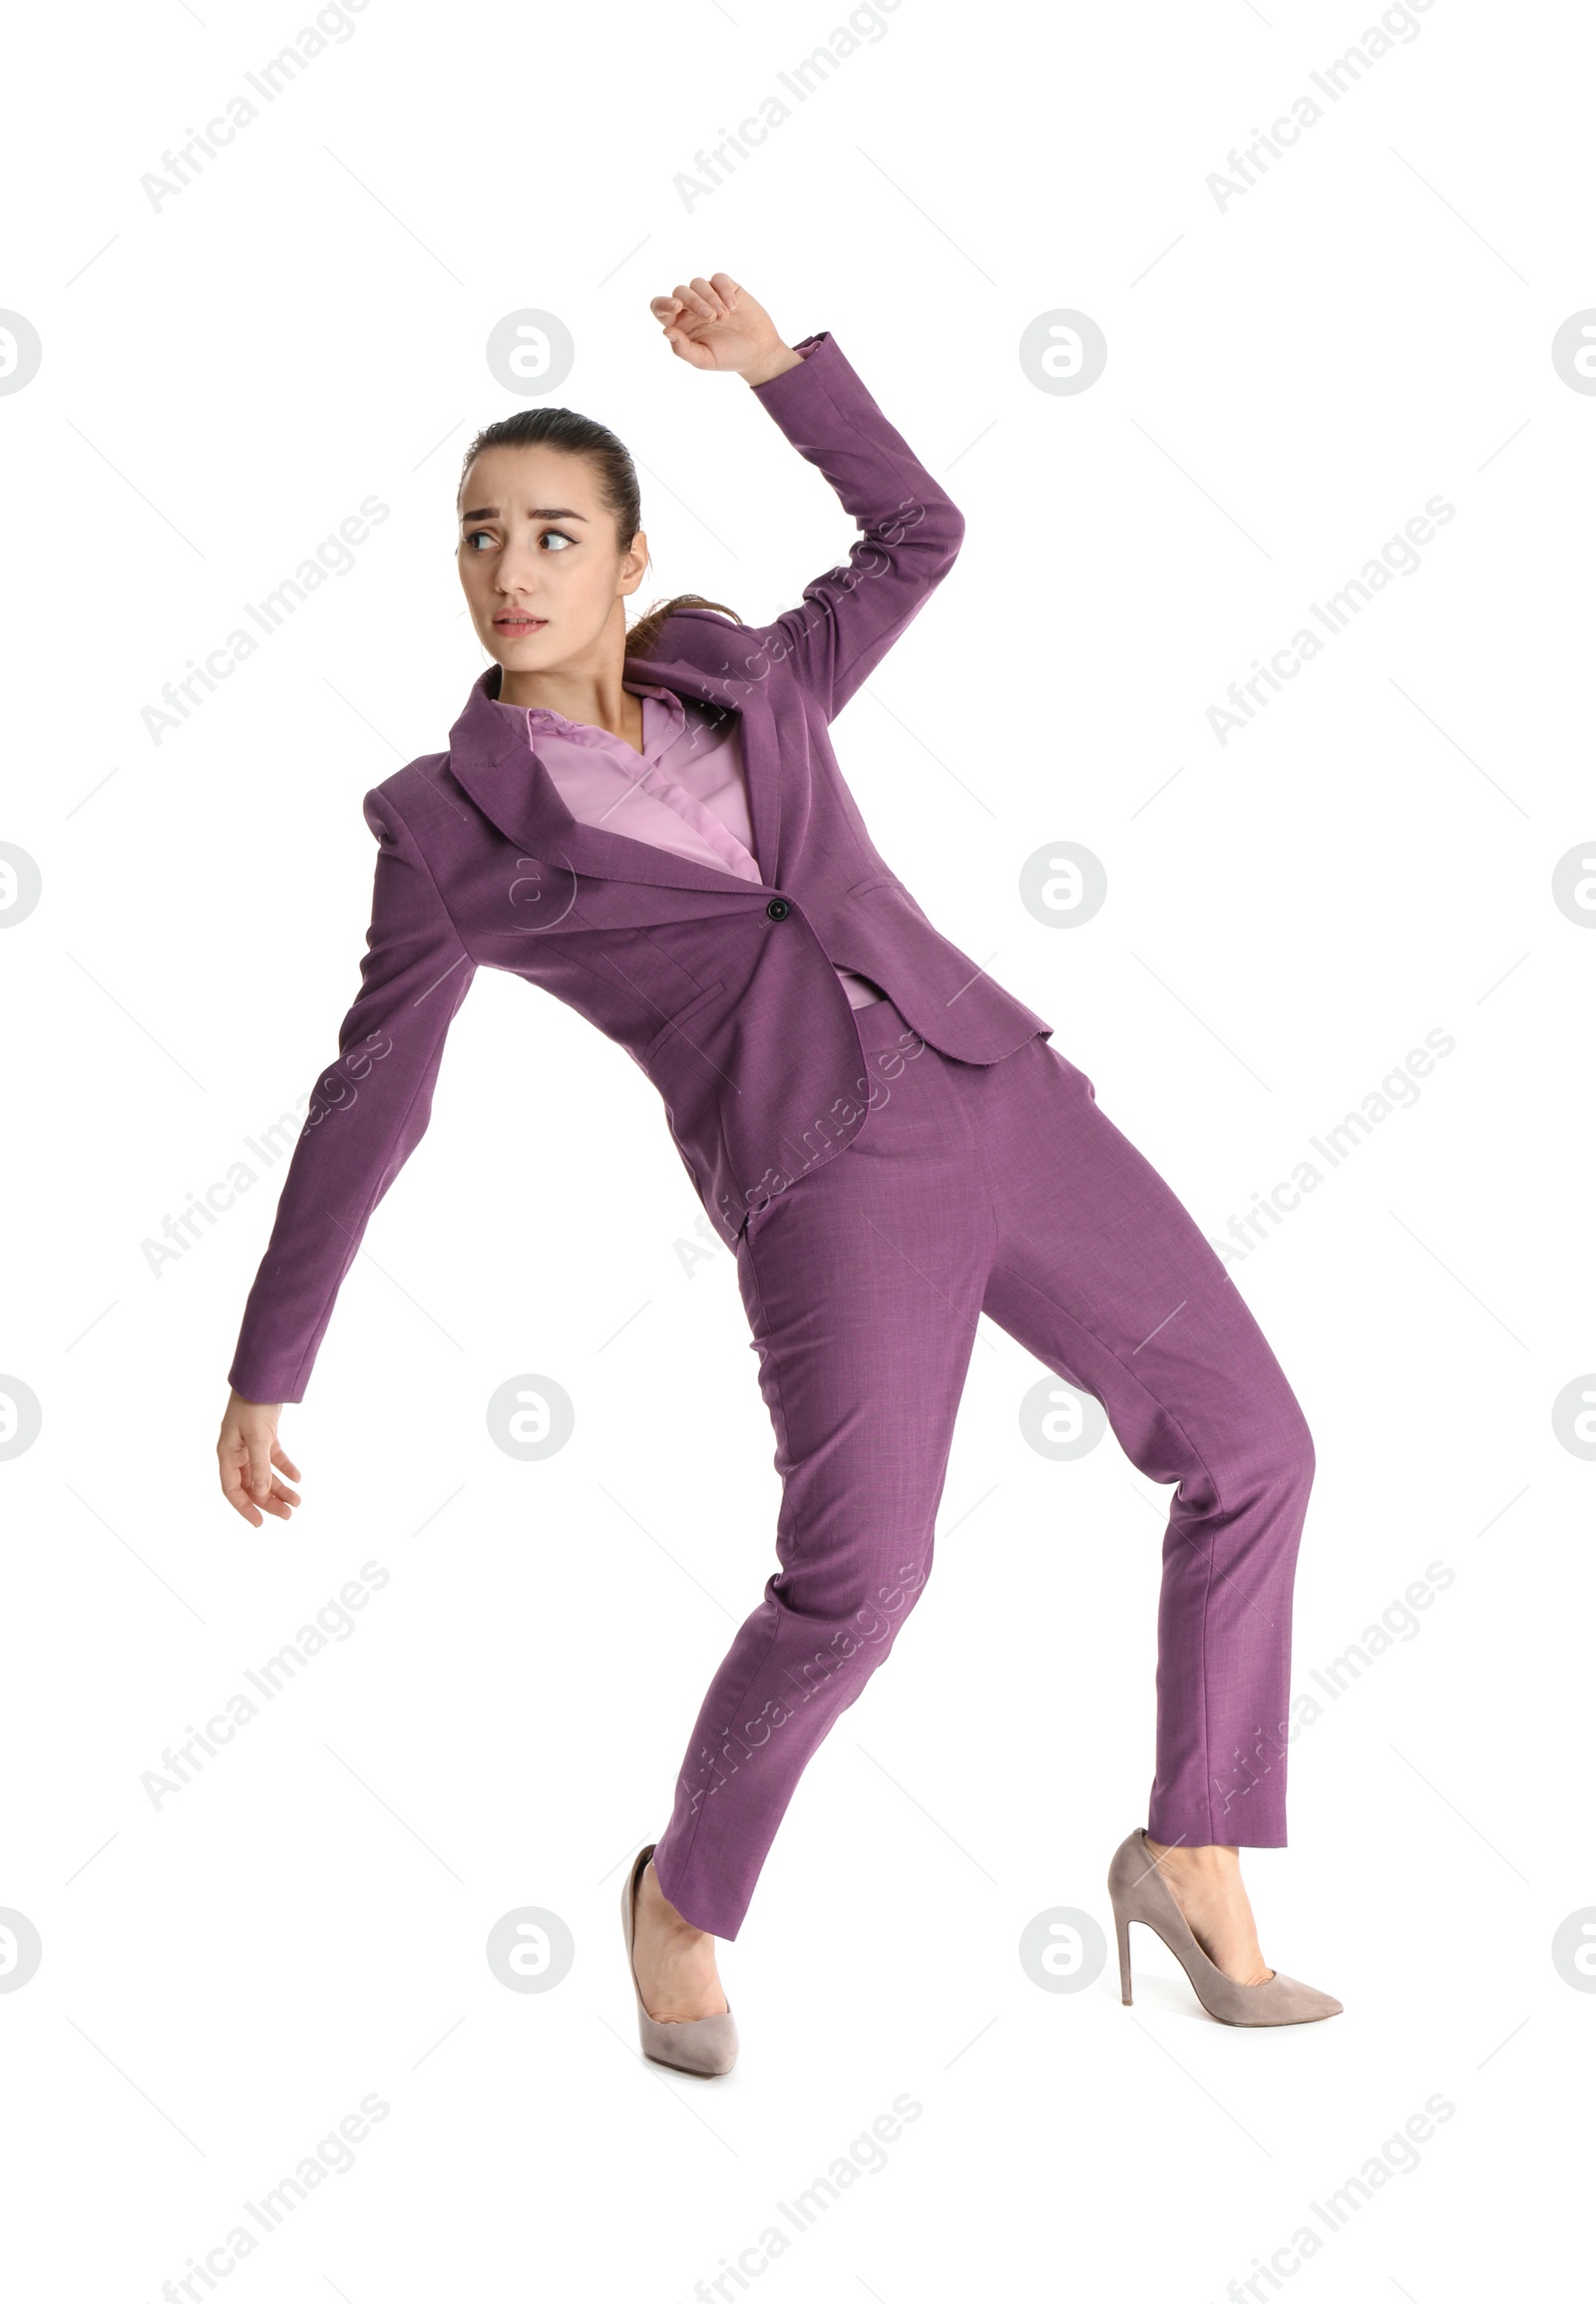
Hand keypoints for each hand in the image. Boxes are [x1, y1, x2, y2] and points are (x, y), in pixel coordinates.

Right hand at [218, 1388, 301, 1526]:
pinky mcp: (265, 1435)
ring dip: (280, 1488)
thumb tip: (260, 1493)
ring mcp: (250, 1444)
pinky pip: (274, 1458)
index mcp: (227, 1454)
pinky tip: (298, 1478)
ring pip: (264, 1474)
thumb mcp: (257, 1437)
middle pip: (251, 1485)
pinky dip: (285, 1468)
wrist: (263, 1376)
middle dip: (269, 1501)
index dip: (245, 1508)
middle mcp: (237, 1452)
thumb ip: (259, 1466)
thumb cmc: (254, 1405)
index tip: (260, 1523)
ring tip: (297, 1501)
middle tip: (289, 1515)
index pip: (232, 1489)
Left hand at [649, 273, 802, 384]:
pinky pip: (719, 279)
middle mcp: (691, 307)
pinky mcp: (727, 288)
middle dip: (694, 302)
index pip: (660, 307)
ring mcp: (709, 295)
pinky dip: (724, 290)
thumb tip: (666, 331)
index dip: (663, 303)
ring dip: (710, 298)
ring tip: (724, 316)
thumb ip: (683, 349)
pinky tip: (733, 306)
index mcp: (680, 324)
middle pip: (680, 291)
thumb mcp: (704, 359)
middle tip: (711, 318)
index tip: (676, 306)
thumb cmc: (728, 357)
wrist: (759, 352)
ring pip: (698, 283)